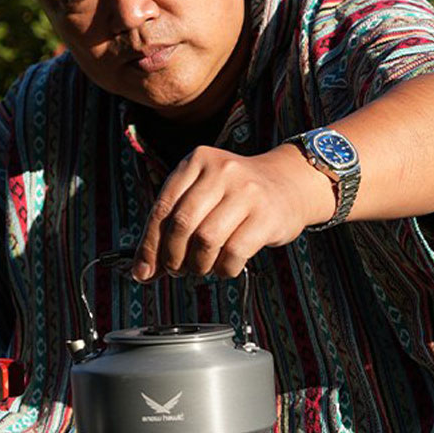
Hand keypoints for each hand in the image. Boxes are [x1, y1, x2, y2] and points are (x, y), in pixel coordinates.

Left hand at [131, 144, 335, 280]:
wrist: (290, 184)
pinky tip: (224, 267)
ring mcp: (247, 192)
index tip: (143, 271)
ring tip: (201, 268)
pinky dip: (223, 269)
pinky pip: (234, 253)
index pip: (162, 207)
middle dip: (172, 257)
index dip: (149, 245)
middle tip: (176, 271)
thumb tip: (143, 270)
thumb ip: (172, 225)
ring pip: (206, 240)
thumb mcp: (203, 195)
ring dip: (198, 265)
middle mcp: (221, 171)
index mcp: (196, 161)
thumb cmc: (236, 195)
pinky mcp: (267, 216)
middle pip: (182, 224)